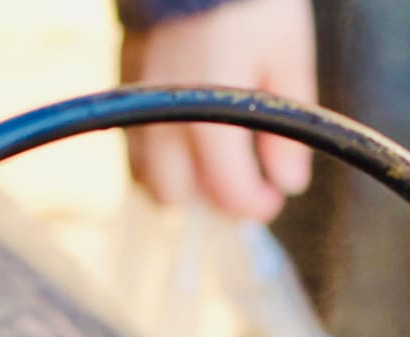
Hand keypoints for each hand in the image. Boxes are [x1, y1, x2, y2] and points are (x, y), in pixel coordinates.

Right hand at [121, 0, 316, 221]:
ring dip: (178, 179)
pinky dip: (156, 152)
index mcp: (208, 116)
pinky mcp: (121, 82)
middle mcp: (163, 117)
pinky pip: (131, 142)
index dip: (254, 204)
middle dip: (211, 197)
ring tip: (211, 160)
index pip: (227, 191)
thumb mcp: (287, 58)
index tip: (272, 198)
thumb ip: (287, 128)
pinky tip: (183, 136)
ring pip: (144, 174)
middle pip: (176, 196)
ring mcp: (136, 101)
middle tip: (241, 178)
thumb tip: (289, 183)